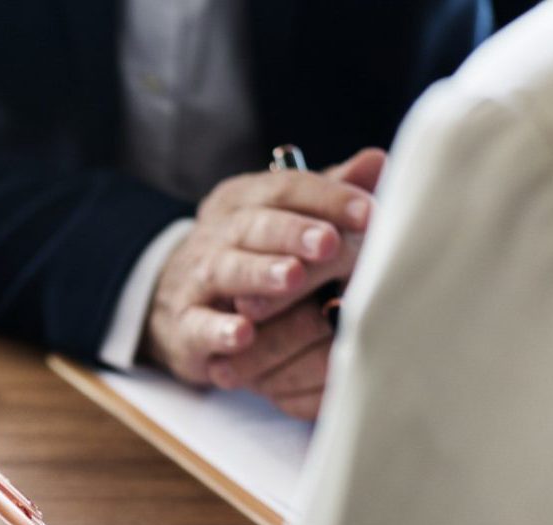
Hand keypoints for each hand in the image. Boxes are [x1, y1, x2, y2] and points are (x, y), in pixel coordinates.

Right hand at [142, 149, 385, 417]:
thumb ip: (327, 197)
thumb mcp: (282, 221)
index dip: (327, 198)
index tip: (368, 212)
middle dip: (293, 232)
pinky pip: (200, 326)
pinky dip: (220, 331)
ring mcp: (196, 279)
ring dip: (260, 273)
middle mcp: (217, 234)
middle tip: (329, 242)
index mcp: (243, 201)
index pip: (285, 187)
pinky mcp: (185, 327)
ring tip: (292, 277)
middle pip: (254, 226)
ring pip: (227, 271)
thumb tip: (377, 162)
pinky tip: (243, 335)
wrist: (174, 304)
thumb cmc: (246, 258)